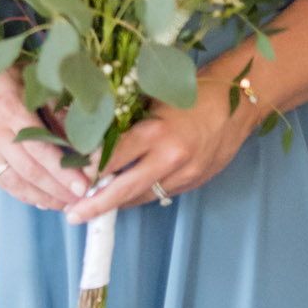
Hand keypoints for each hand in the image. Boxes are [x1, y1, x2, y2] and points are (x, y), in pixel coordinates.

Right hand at [0, 68, 89, 210]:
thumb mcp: (33, 82)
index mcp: (10, 110)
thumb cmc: (2, 69)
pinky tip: (39, 199)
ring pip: (13, 180)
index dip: (63, 172)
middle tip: (80, 200)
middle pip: (28, 171)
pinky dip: (21, 192)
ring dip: (40, 197)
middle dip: (56, 190)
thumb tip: (82, 142)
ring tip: (63, 204)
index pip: (40, 150)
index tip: (83, 186)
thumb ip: (56, 113)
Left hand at [66, 69, 250, 221]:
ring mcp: (184, 174)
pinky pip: (160, 193)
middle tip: (73, 215)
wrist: (238, 103)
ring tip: (93, 208)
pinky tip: (125, 194)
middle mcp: (169, 158)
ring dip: (118, 202)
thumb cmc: (190, 92)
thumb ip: (126, 122)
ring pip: (143, 196)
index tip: (69, 177)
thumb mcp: (152, 101)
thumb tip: (90, 134)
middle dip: (97, 205)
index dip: (89, 170)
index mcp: (155, 132)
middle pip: (125, 189)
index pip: (112, 158)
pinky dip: (141, 194)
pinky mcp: (195, 182)